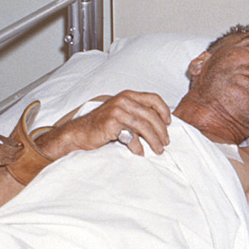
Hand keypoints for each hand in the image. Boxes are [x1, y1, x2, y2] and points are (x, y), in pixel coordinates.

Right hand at [39, 91, 171, 157]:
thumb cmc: (102, 124)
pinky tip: (140, 152)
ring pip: (144, 126)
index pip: (153, 98)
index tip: (169, 123)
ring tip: (158, 150)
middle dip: (161, 131)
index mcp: (128, 95)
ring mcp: (117, 111)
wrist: (79, 132)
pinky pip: (131, 136)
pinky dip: (138, 146)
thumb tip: (160, 125)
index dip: (164, 110)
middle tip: (166, 142)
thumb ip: (137, 114)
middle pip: (151, 115)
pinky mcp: (112, 123)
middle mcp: (124, 100)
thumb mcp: (122, 113)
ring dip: (154, 140)